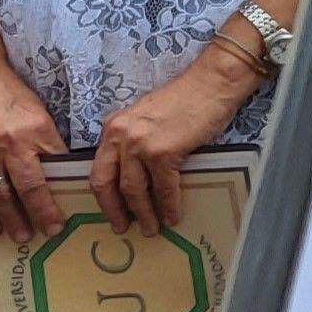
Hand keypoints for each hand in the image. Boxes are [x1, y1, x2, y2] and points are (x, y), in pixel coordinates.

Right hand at [0, 58, 67, 242]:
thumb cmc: (7, 92)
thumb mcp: (37, 111)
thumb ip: (45, 140)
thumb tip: (60, 169)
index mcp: (37, 130)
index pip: (57, 166)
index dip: (65, 190)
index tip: (73, 206)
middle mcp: (10, 144)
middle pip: (30, 187)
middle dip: (42, 213)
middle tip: (51, 231)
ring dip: (11, 219)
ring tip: (20, 236)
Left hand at [88, 44, 261, 235]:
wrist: (212, 83)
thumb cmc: (187, 98)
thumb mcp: (146, 118)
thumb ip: (135, 140)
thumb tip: (139, 172)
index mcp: (113, 127)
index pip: (99, 168)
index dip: (104, 195)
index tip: (111, 210)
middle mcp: (119, 136)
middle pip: (106, 183)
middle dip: (113, 210)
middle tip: (121, 227)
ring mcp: (140, 144)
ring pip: (133, 190)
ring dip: (143, 213)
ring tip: (150, 228)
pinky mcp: (163, 151)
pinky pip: (164, 187)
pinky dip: (168, 205)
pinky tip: (173, 216)